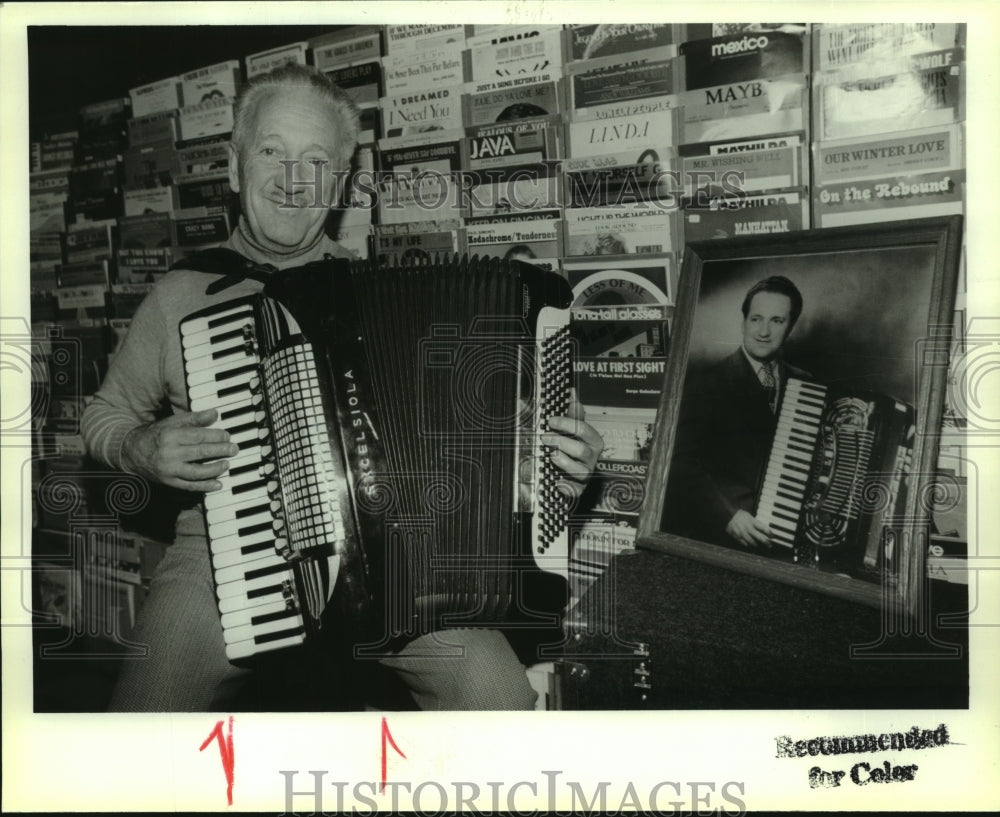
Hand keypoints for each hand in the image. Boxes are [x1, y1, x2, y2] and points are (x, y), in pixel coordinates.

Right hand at [121, 409, 237, 491]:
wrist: (131, 452)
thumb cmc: (155, 435)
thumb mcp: (172, 422)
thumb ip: (194, 418)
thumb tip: (214, 413)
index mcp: (170, 436)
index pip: (198, 436)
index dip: (215, 436)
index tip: (227, 436)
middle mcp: (169, 453)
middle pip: (200, 453)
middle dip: (220, 451)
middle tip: (234, 449)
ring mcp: (169, 470)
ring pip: (196, 472)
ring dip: (215, 469)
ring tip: (227, 464)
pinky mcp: (169, 482)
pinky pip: (189, 486)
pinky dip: (205, 486)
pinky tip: (217, 484)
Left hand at [539, 392, 603, 500]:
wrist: (572, 473)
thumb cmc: (572, 447)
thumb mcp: (573, 429)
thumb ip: (573, 413)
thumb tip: (571, 392)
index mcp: (592, 441)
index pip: (582, 428)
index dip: (566, 423)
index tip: (551, 420)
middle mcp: (591, 458)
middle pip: (580, 449)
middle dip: (561, 442)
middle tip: (545, 437)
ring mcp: (585, 474)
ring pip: (579, 470)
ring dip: (563, 461)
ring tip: (551, 455)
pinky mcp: (578, 489)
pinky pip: (574, 490)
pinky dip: (565, 486)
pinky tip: (556, 481)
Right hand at [725, 509, 771, 547]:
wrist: (727, 514)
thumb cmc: (740, 515)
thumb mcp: (750, 515)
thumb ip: (757, 522)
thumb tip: (765, 529)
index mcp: (752, 521)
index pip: (763, 527)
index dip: (768, 532)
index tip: (772, 535)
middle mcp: (747, 527)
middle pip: (759, 536)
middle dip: (765, 541)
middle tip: (769, 545)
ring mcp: (742, 532)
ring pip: (751, 541)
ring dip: (756, 544)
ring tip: (758, 545)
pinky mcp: (736, 536)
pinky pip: (743, 542)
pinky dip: (746, 544)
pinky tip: (748, 544)